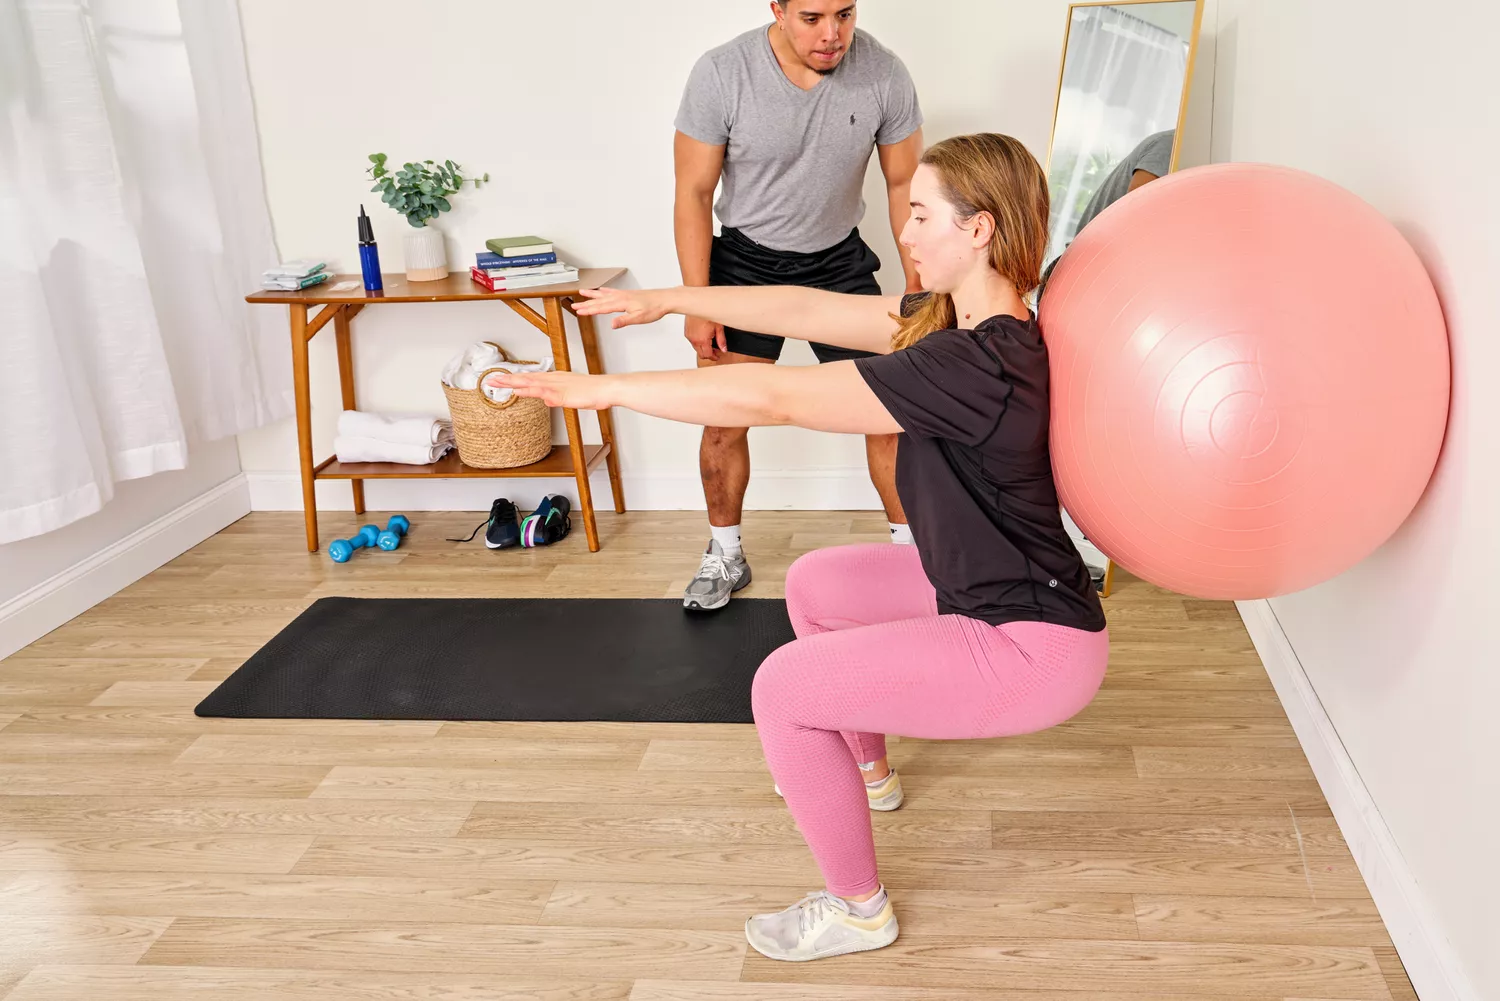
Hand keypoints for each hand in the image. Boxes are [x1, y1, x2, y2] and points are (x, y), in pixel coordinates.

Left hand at [482, 371, 614, 410]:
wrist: (605, 389)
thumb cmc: (593, 392)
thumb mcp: (571, 397)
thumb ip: (557, 398)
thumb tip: (547, 401)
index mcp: (555, 379)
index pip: (531, 378)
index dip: (515, 379)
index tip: (501, 380)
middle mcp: (552, 379)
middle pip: (525, 378)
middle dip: (507, 379)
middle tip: (490, 379)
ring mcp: (555, 385)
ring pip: (529, 382)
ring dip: (512, 382)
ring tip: (496, 382)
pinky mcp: (560, 393)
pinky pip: (540, 391)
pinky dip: (527, 390)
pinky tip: (518, 391)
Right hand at [572, 287, 672, 328]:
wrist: (664, 299)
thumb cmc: (654, 309)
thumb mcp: (639, 318)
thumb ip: (624, 321)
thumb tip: (612, 325)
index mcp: (620, 303)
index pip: (601, 308)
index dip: (588, 310)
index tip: (578, 311)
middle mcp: (620, 297)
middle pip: (599, 301)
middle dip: (586, 304)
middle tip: (573, 306)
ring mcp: (623, 294)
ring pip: (603, 294)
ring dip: (592, 295)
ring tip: (582, 292)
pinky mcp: (627, 294)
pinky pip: (611, 291)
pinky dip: (604, 291)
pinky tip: (601, 290)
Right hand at [683, 315, 725, 360]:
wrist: (698, 303)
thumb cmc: (708, 312)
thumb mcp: (719, 326)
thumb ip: (721, 340)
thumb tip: (724, 349)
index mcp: (702, 340)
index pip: (707, 355)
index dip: (714, 357)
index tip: (717, 356)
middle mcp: (694, 340)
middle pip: (701, 354)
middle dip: (708, 354)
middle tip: (715, 351)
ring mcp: (689, 336)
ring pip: (696, 348)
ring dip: (703, 348)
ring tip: (710, 341)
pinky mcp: (686, 332)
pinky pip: (692, 341)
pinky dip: (698, 342)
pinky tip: (703, 336)